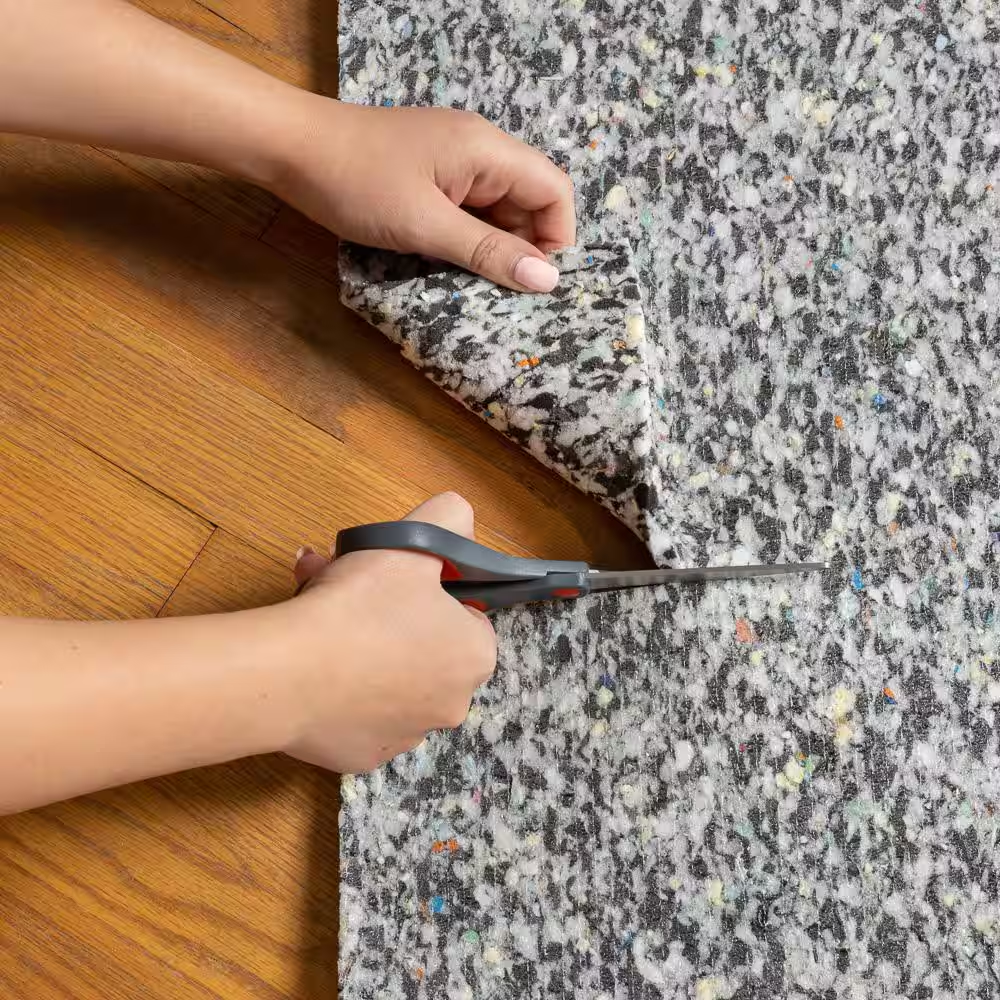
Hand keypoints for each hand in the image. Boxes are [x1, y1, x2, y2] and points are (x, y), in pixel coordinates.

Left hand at [271, 97, 575, 291]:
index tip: (534, 282)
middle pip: (528, 202)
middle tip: (497, 291)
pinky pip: (468, 210)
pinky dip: (466, 238)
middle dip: (521, 248)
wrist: (289, 148)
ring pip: (497, 211)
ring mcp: (454, 162)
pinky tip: (446, 261)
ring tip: (468, 280)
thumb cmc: (356, 181)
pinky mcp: (431, 175)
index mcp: (488, 149)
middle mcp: (479, 150)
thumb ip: (488, 252)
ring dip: (490, 248)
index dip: (555, 239)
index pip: (553, 190)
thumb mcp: (426, 224)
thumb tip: (548, 280)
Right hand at [283, 493, 497, 773]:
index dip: (430, 594)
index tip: (395, 583)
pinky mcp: (362, 758)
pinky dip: (340, 694)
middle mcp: (453, 705)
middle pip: (425, 649)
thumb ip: (450, 517)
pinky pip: (357, 717)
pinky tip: (313, 667)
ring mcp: (407, 738)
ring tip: (319, 620)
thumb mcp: (411, 542)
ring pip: (390, 683)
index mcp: (475, 656)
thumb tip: (458, 518)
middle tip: (347, 590)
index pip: (465, 618)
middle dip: (390, 618)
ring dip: (364, 652)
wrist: (288, 674)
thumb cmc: (359, 605)